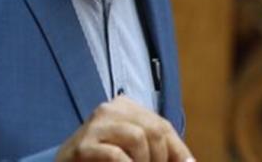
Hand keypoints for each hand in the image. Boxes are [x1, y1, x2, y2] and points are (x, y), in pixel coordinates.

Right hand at [55, 96, 193, 161]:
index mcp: (125, 106)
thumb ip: (157, 151)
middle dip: (161, 158)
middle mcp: (110, 109)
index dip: (178, 151)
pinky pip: (116, 155)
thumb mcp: (133, 151)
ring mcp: (95, 125)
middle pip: (154, 129)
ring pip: (138, 137)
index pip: (163, 126)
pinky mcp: (82, 145)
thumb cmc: (101, 161)